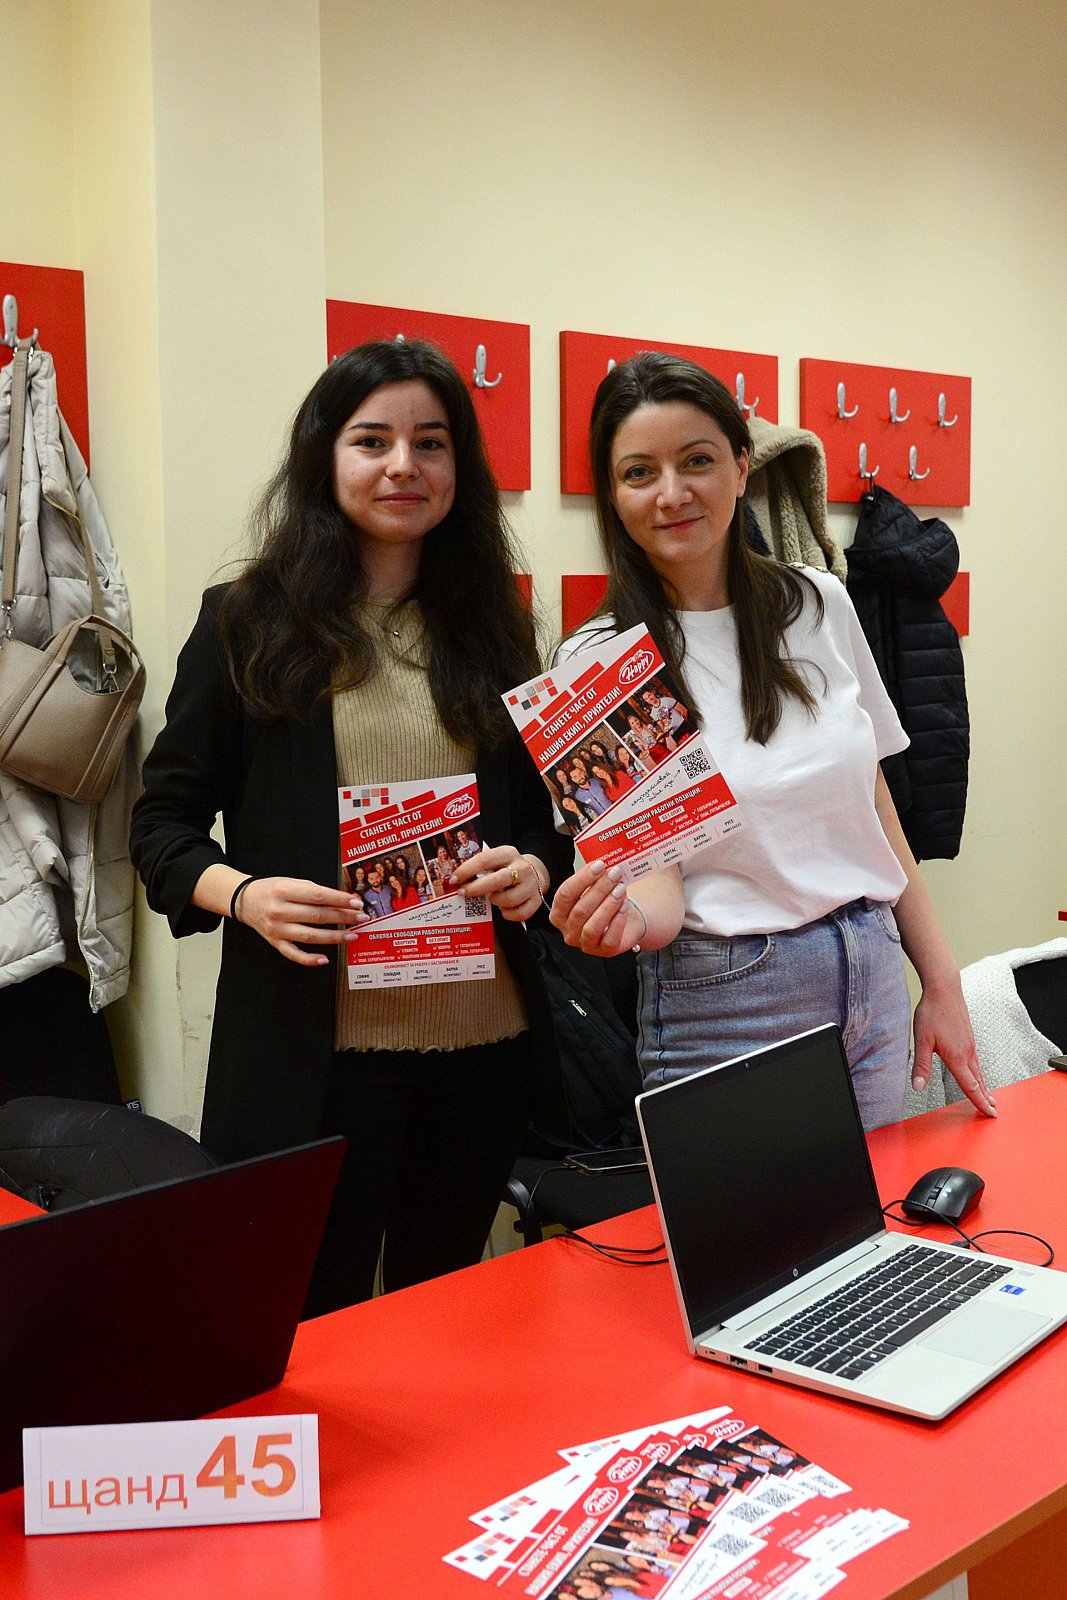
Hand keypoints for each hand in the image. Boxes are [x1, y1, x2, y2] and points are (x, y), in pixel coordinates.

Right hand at [237, 876, 367, 966]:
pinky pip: (293, 954)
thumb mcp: (291, 882)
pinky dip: (310, 959)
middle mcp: (279, 910)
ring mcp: (277, 929)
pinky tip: (325, 959)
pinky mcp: (274, 942)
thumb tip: (342, 900)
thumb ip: (314, 891)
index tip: (357, 903)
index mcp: (284, 890)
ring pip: (310, 936)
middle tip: (361, 918)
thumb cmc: (272, 889)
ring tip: (352, 935)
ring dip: (334, 937)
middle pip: (317, 916)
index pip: (318, 896)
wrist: (245, 901)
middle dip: (343, 917)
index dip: (340, 900)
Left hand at [450, 846, 547, 922]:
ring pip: (508, 899)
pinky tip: (503, 908)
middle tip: (463, 893)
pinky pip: (519, 914)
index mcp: (508, 853)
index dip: (467, 870)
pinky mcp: (536, 900)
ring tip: (492, 898)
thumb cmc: (506, 868)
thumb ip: (479, 867)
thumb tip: (455, 879)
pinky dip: (508, 914)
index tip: (454, 880)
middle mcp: (522, 868)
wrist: (534, 873)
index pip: (485, 860)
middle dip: (476, 889)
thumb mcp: (496, 861)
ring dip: (495, 901)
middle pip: (498, 880)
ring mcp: (531, 885)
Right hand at [549, 858, 640, 956]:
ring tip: (620, 888)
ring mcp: (585, 944)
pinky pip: (609, 938)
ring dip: (608, 904)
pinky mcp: (604, 952)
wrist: (626, 920)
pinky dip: (617, 920)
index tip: (598, 865)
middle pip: (580, 910)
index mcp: (559, 914)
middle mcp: (568, 932)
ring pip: (592, 926)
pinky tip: (624, 905)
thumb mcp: (594, 889)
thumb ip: (593, 878)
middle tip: (614, 873)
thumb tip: (601, 864)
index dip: (582, 879)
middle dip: (599, 888)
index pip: (565, 895)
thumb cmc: (605, 903)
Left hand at [911, 979, 995, 1116]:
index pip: (971, 1086)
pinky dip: (980, 1073)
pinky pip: (976, 1061)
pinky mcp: (969, 1037)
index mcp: (957, 1057)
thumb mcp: (922, 1040)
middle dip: (985, 1098)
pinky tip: (977, 1073)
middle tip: (992, 1112)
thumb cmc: (932, 1012)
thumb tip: (917, 1086)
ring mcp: (970, 1044)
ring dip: (984, 1086)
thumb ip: (921, 1066)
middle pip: (979, 1081)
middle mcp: (968, 1052)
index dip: (979, 1102)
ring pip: (979, 1071)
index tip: (989, 1114)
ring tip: (989, 1097)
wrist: (944, 988)